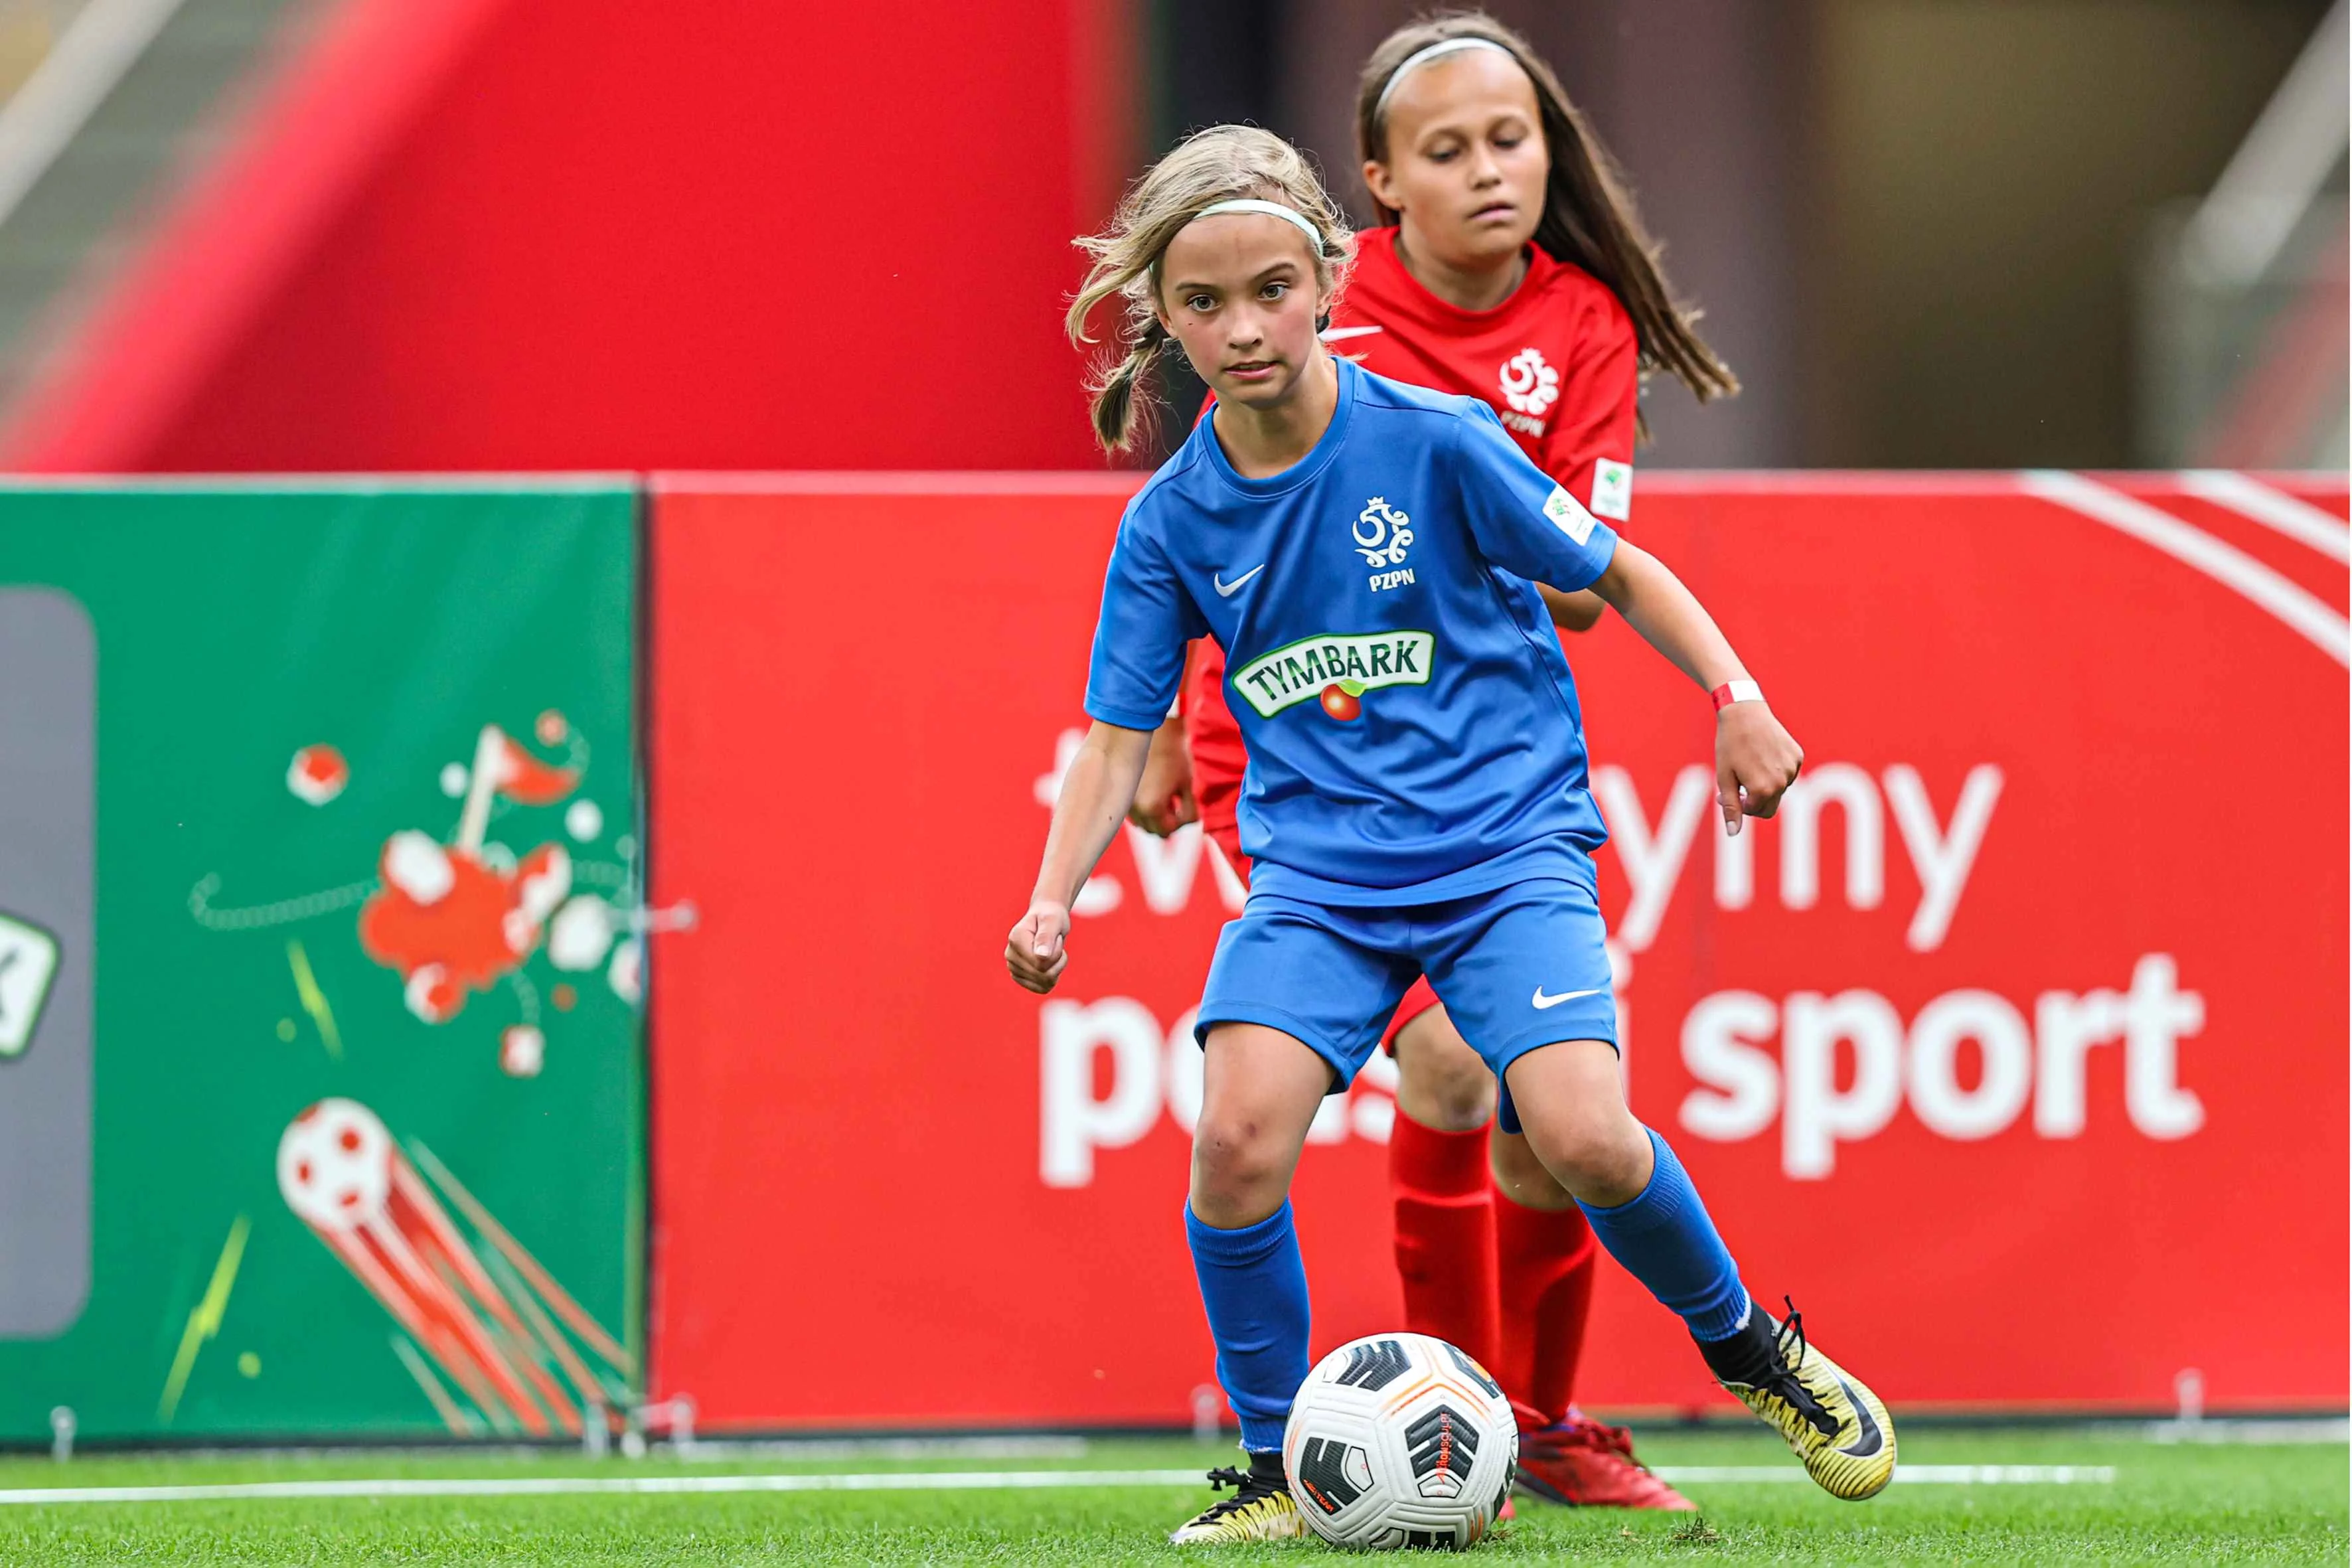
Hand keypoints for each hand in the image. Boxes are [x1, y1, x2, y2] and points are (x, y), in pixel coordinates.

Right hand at [1005, 899, 1072, 993]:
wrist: (1045, 919)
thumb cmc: (1051, 917)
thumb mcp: (1053, 920)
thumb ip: (1046, 936)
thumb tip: (1041, 957)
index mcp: (1015, 939)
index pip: (1042, 964)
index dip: (1056, 953)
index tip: (1055, 937)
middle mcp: (1010, 955)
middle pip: (1044, 975)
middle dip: (1058, 960)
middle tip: (1056, 943)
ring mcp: (1012, 967)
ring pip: (1045, 983)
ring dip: (1056, 967)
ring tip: (1052, 951)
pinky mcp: (1019, 977)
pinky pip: (1042, 988)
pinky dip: (1052, 978)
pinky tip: (1049, 963)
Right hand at [1126, 717, 1198, 835]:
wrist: (1152, 733)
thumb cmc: (1173, 757)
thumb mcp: (1187, 786)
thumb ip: (1189, 811)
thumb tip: (1188, 824)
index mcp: (1152, 808)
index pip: (1168, 831)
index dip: (1180, 822)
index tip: (1184, 807)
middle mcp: (1134, 809)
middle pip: (1154, 830)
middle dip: (1167, 822)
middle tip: (1176, 804)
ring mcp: (1125, 802)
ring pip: (1142, 823)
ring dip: (1154, 818)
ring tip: (1163, 797)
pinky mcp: (1121, 795)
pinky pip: (1133, 813)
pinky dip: (1143, 810)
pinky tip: (1151, 792)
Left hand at [1716, 702, 1802, 834]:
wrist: (1744, 712)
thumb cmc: (1730, 745)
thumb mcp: (1725, 778)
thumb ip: (1731, 807)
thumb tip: (1734, 833)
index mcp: (1763, 790)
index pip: (1755, 812)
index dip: (1741, 804)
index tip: (1731, 792)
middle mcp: (1782, 782)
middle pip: (1771, 805)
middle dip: (1755, 799)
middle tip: (1740, 781)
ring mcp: (1793, 768)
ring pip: (1779, 788)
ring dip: (1766, 783)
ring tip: (1751, 763)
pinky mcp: (1798, 756)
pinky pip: (1788, 773)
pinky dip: (1777, 770)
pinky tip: (1764, 753)